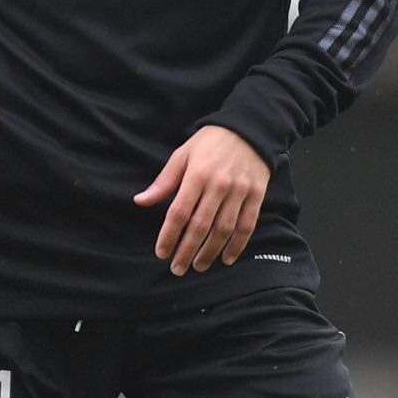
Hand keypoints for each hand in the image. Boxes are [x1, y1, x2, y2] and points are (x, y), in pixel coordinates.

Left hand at [134, 125, 268, 275]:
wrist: (249, 128)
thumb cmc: (210, 142)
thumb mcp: (182, 154)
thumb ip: (164, 181)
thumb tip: (141, 201)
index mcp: (197, 174)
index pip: (179, 212)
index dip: (169, 235)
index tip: (161, 252)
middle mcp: (219, 185)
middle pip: (200, 226)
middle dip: (187, 251)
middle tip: (177, 268)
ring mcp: (240, 191)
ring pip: (224, 230)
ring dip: (210, 252)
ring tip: (198, 266)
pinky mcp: (256, 195)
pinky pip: (247, 226)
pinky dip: (237, 245)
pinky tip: (227, 258)